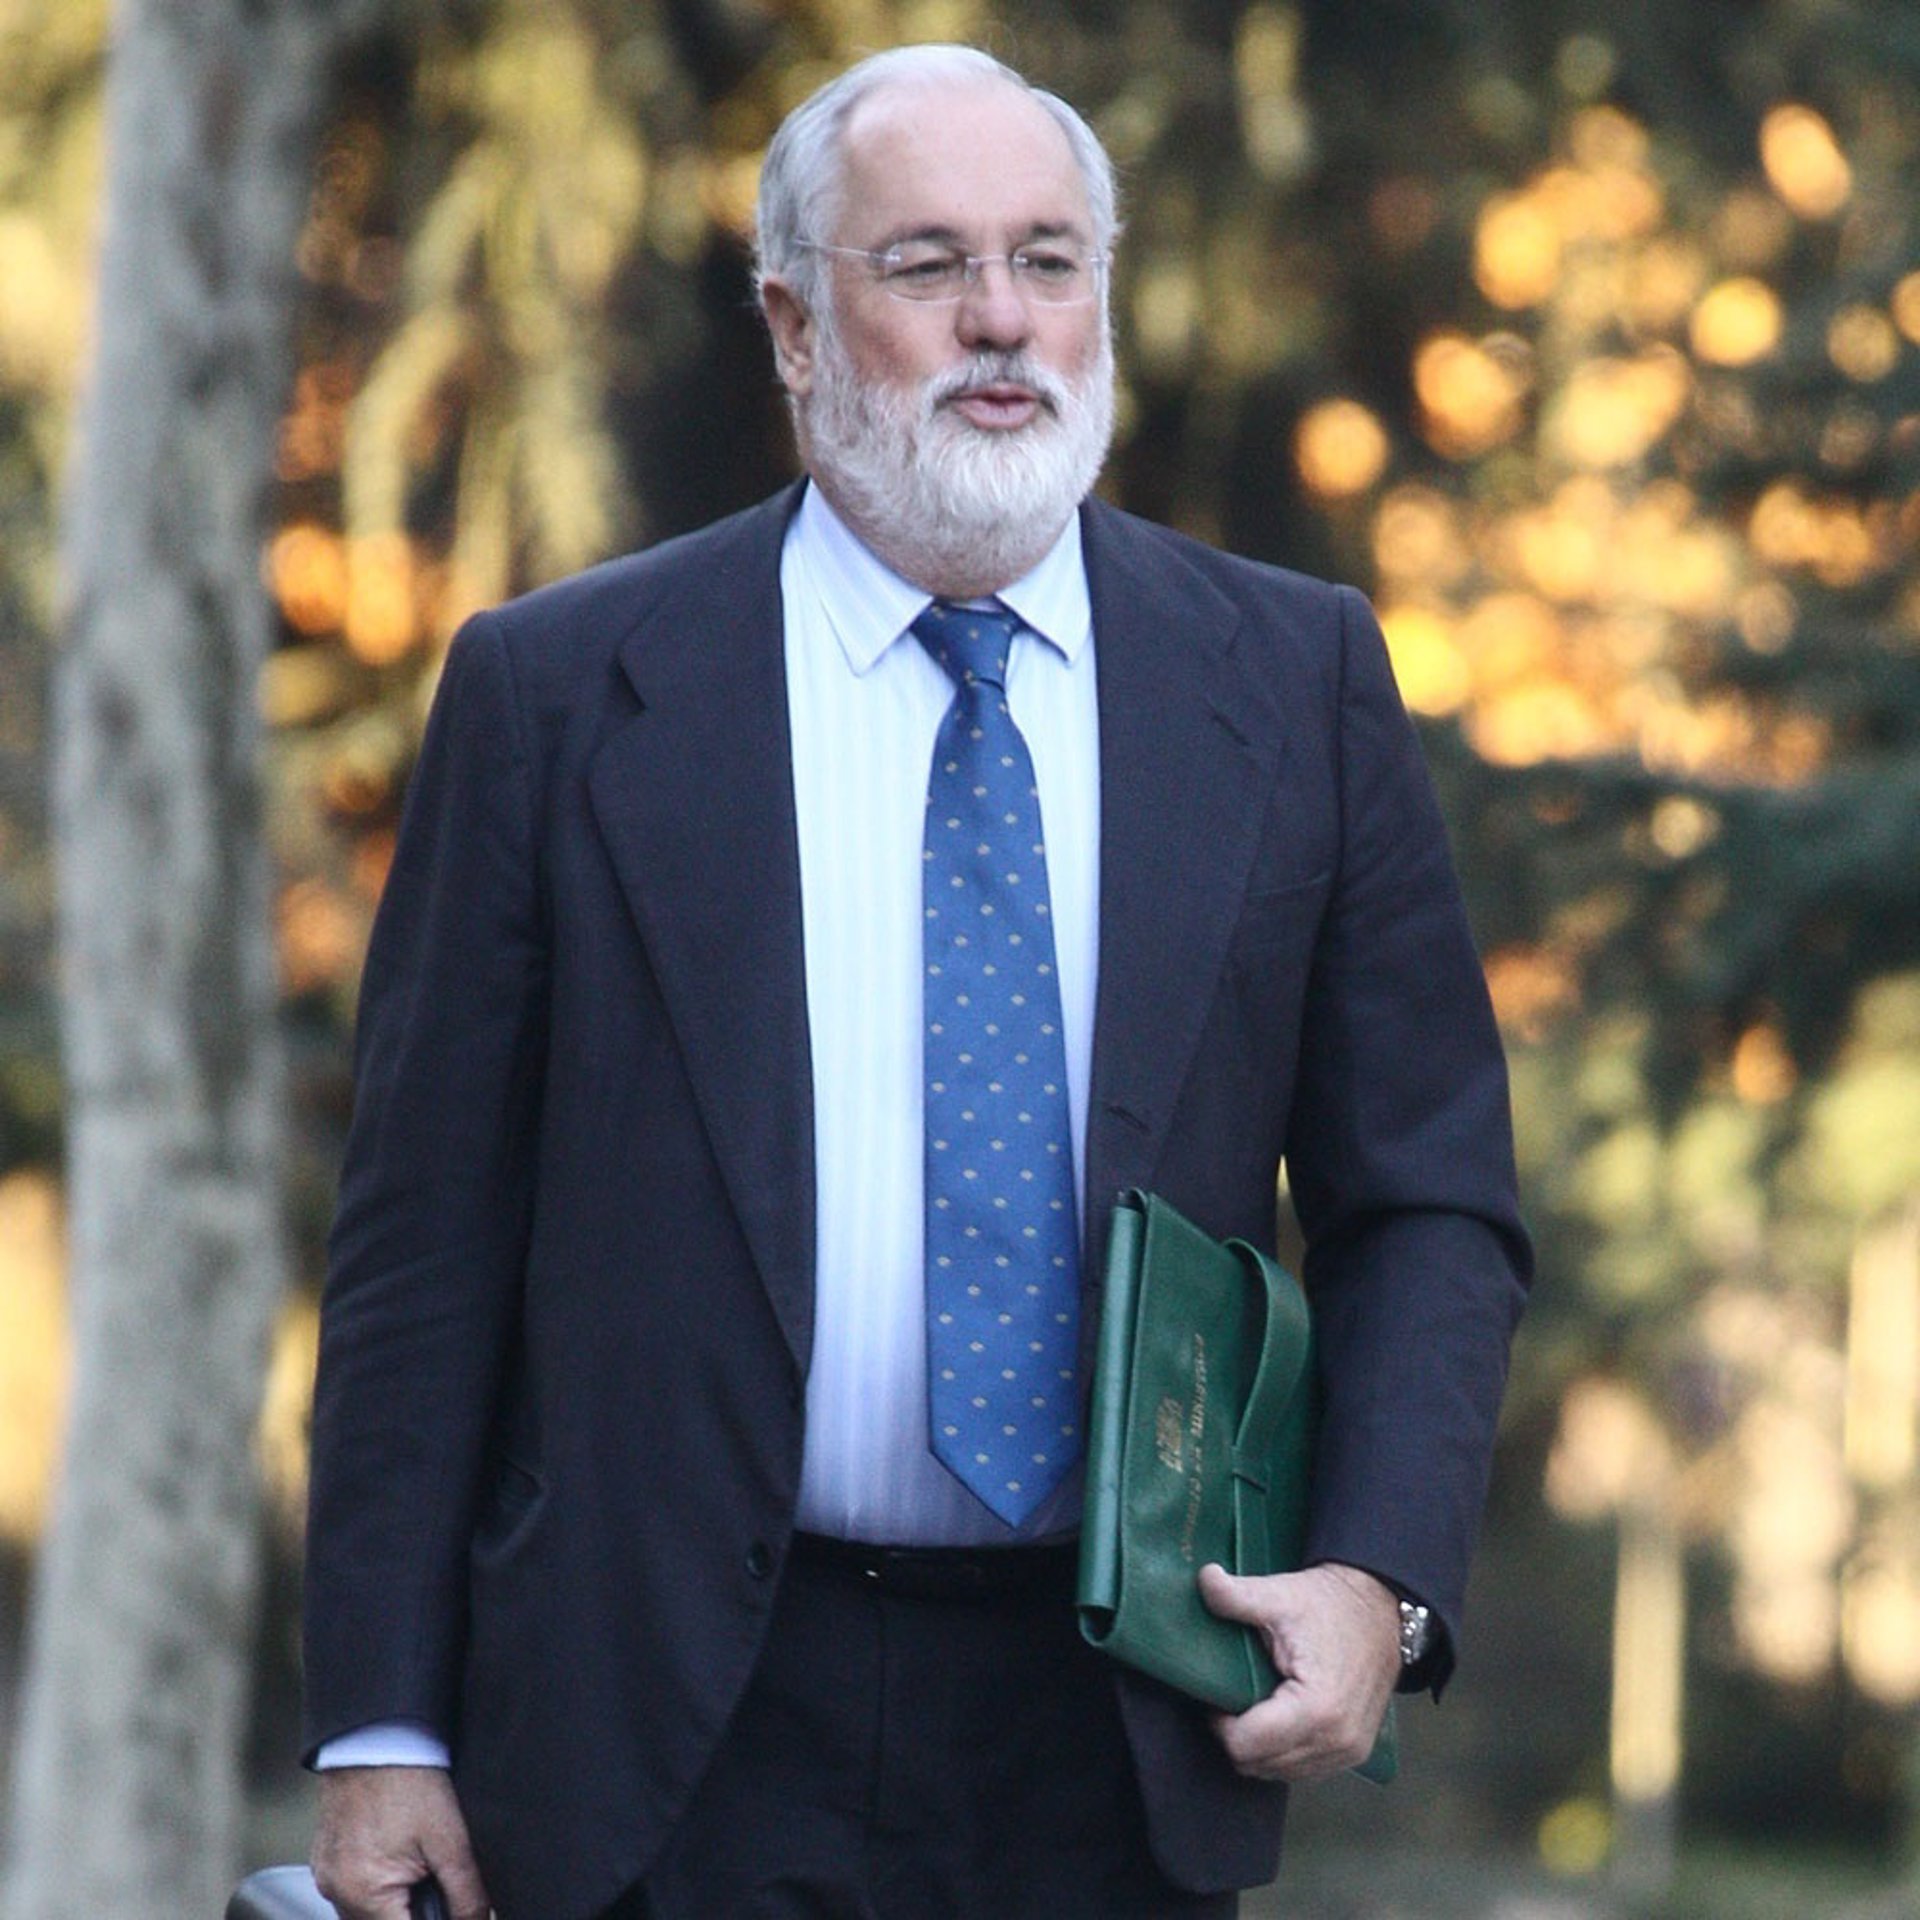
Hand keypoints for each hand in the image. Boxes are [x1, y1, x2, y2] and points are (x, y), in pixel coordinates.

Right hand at [312, 1766, 490, 1919]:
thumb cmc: (409, 1780)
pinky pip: (351, 1891)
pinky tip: (396, 1853)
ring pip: (366, 1914)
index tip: (448, 1905)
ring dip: (394, 1903)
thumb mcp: (450, 1839)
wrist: (376, 1736)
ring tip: (416, 1862)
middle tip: (433, 1877)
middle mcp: (336, 1892)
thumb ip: (466, 1893)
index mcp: (364, 1894)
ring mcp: (327, 1877)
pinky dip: (376, 1885)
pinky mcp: (325, 1861)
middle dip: (413, 1911)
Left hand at [1198, 1560, 1399, 1780]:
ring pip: (1278, 1772)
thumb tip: (1204, 1578)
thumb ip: (1236, 1596)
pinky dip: (1282, 1751)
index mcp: (1318, 1708)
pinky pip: (1302, 1770)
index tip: (1218, 1693)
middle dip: (1236, 1734)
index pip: (1245, 1746)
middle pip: (1259, 1764)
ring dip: (1259, 1745)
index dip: (1219, 1723)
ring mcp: (1350, 1752)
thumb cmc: (1328, 1605)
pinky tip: (1276, 1717)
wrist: (1376, 1610)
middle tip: (1232, 1696)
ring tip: (1255, 1704)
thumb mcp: (1279, 1595)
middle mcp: (1337, 1739)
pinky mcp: (1354, 1753)